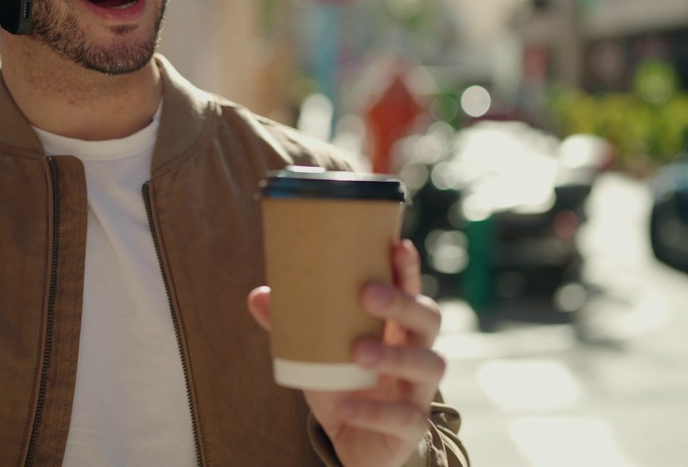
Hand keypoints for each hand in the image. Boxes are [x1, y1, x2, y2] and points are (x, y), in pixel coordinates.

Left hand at [248, 239, 445, 466]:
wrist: (356, 443)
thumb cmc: (343, 384)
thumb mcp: (317, 354)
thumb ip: (293, 325)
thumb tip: (258, 295)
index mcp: (397, 326)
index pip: (411, 290)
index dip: (408, 269)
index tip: (396, 245)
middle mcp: (417, 351)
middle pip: (428, 319)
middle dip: (402, 303)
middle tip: (367, 294)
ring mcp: (419, 389)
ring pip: (429, 365)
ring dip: (395, 355)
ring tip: (358, 351)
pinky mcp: (412, 426)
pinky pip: (405, 417)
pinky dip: (374, 411)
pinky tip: (346, 403)